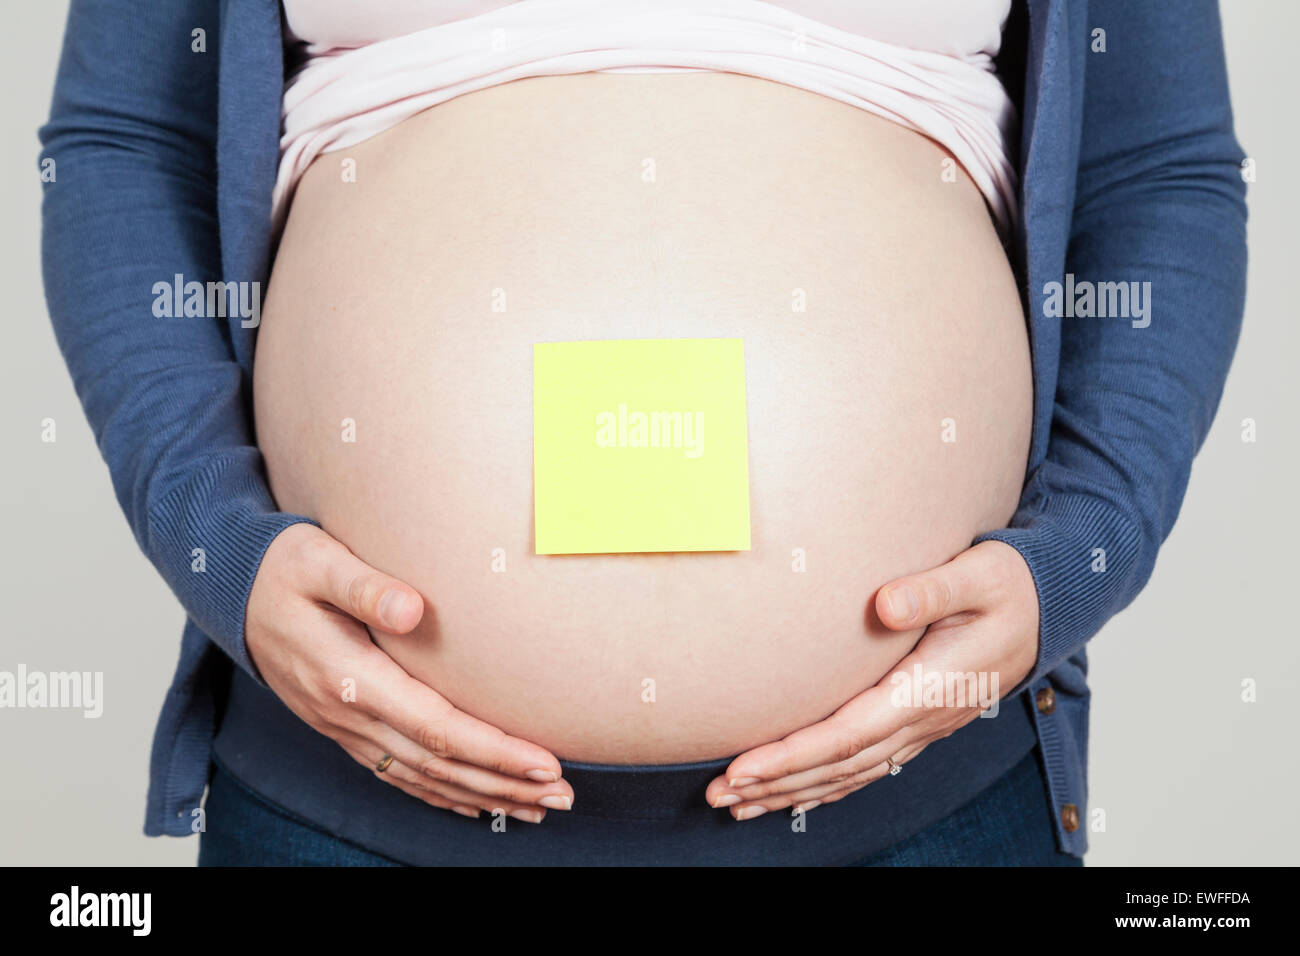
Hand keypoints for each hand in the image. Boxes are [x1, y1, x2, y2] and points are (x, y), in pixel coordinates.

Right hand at [245, 523, 573, 821]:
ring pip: (422, 776)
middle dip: (504, 782)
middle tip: (563, 793)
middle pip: (438, 763)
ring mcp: (344, 727)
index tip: (544, 761)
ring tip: (538, 805)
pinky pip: (398, 773)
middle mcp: (348, 714)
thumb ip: (365, 585)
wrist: (231, 590)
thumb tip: (412, 610)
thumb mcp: (318, 561)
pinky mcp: (344, 727)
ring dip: (483, 794)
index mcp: (350, 676)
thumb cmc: (282, 567)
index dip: (494, 749)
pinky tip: (477, 803)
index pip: (437, 727)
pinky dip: (442, 794)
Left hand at [704, 540, 1037, 818]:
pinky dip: (825, 785)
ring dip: (793, 791)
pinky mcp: (919, 722)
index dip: (794, 755)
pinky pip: (867, 766)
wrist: (1050, 608)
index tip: (745, 768)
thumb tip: (884, 604)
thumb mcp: (978, 574)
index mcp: (928, 686)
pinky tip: (793, 794)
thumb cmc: (1009, 586)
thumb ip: (931, 589)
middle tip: (719, 794)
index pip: (849, 734)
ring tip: (738, 803)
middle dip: (777, 783)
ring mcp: (922, 726)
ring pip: (851, 774)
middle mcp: (923, 718)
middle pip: (840, 765)